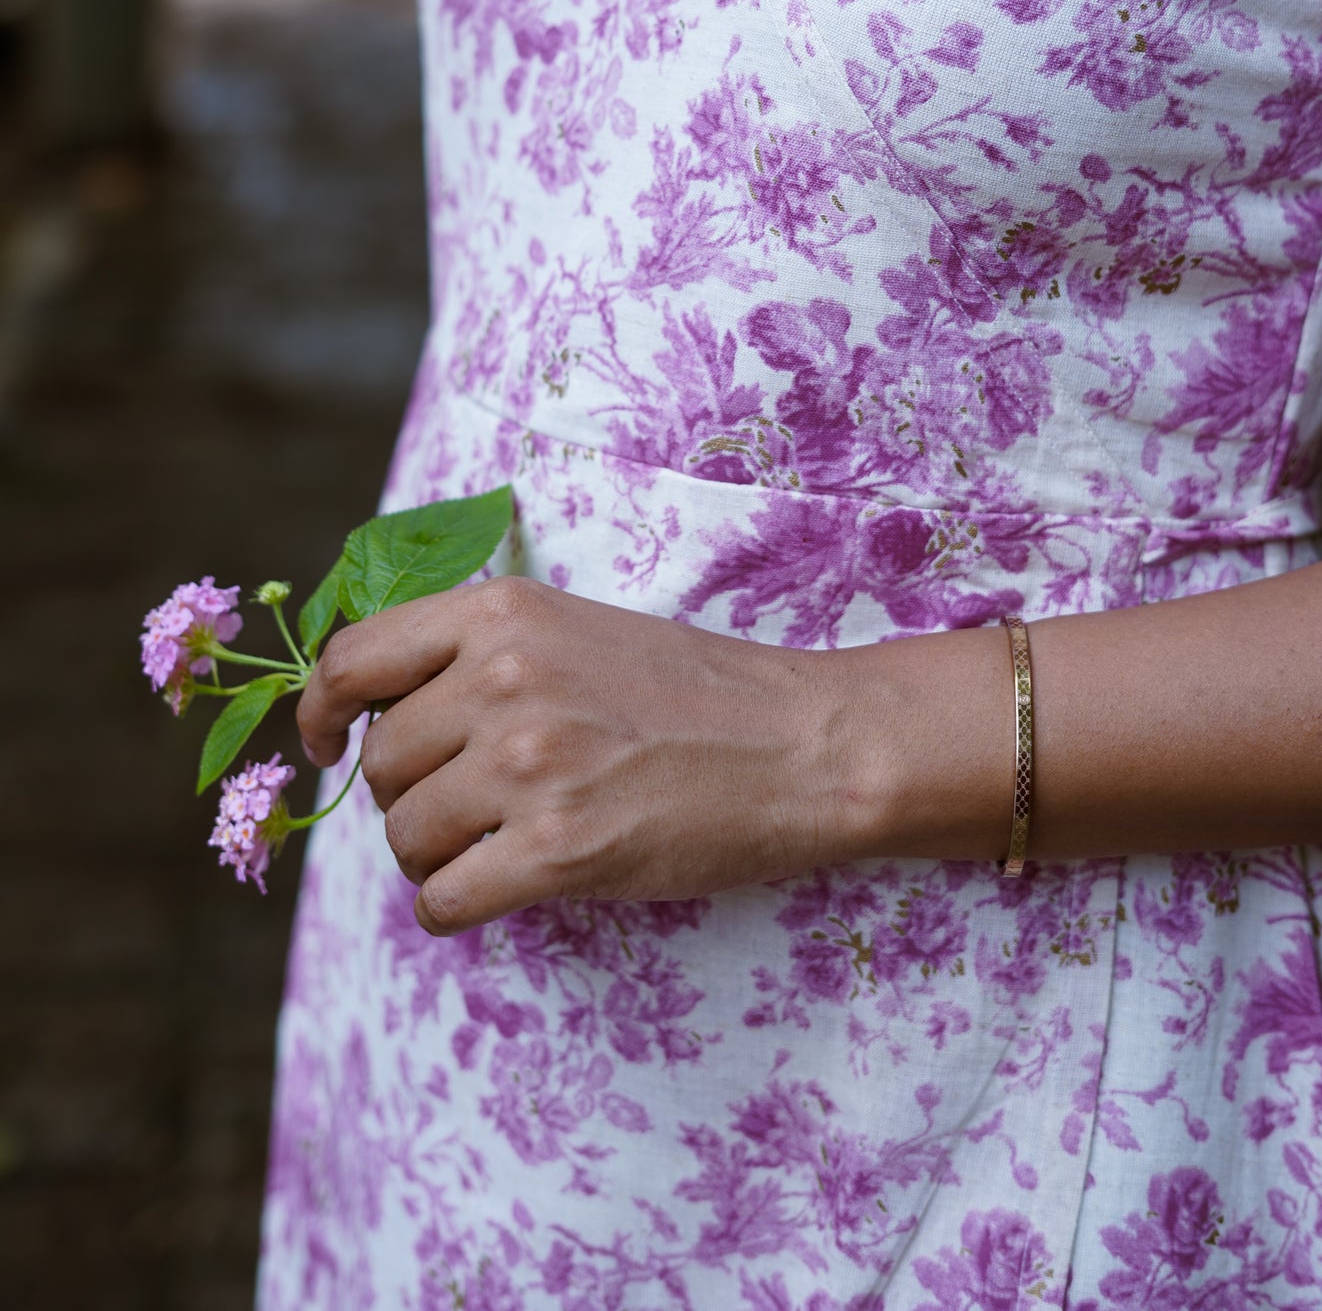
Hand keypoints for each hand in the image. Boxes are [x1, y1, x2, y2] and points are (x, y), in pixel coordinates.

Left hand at [295, 577, 879, 933]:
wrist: (799, 746)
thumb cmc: (692, 691)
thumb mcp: (573, 627)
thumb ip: (478, 652)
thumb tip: (372, 712)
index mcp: (500, 612)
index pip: (352, 660)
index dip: (319, 712)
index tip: (324, 746)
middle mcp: (501, 679)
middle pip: (382, 765)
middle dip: (411, 797)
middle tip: (476, 805)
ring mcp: (528, 765)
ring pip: (406, 838)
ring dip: (438, 857)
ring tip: (503, 844)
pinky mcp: (556, 851)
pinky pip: (440, 902)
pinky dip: (453, 910)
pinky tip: (496, 894)